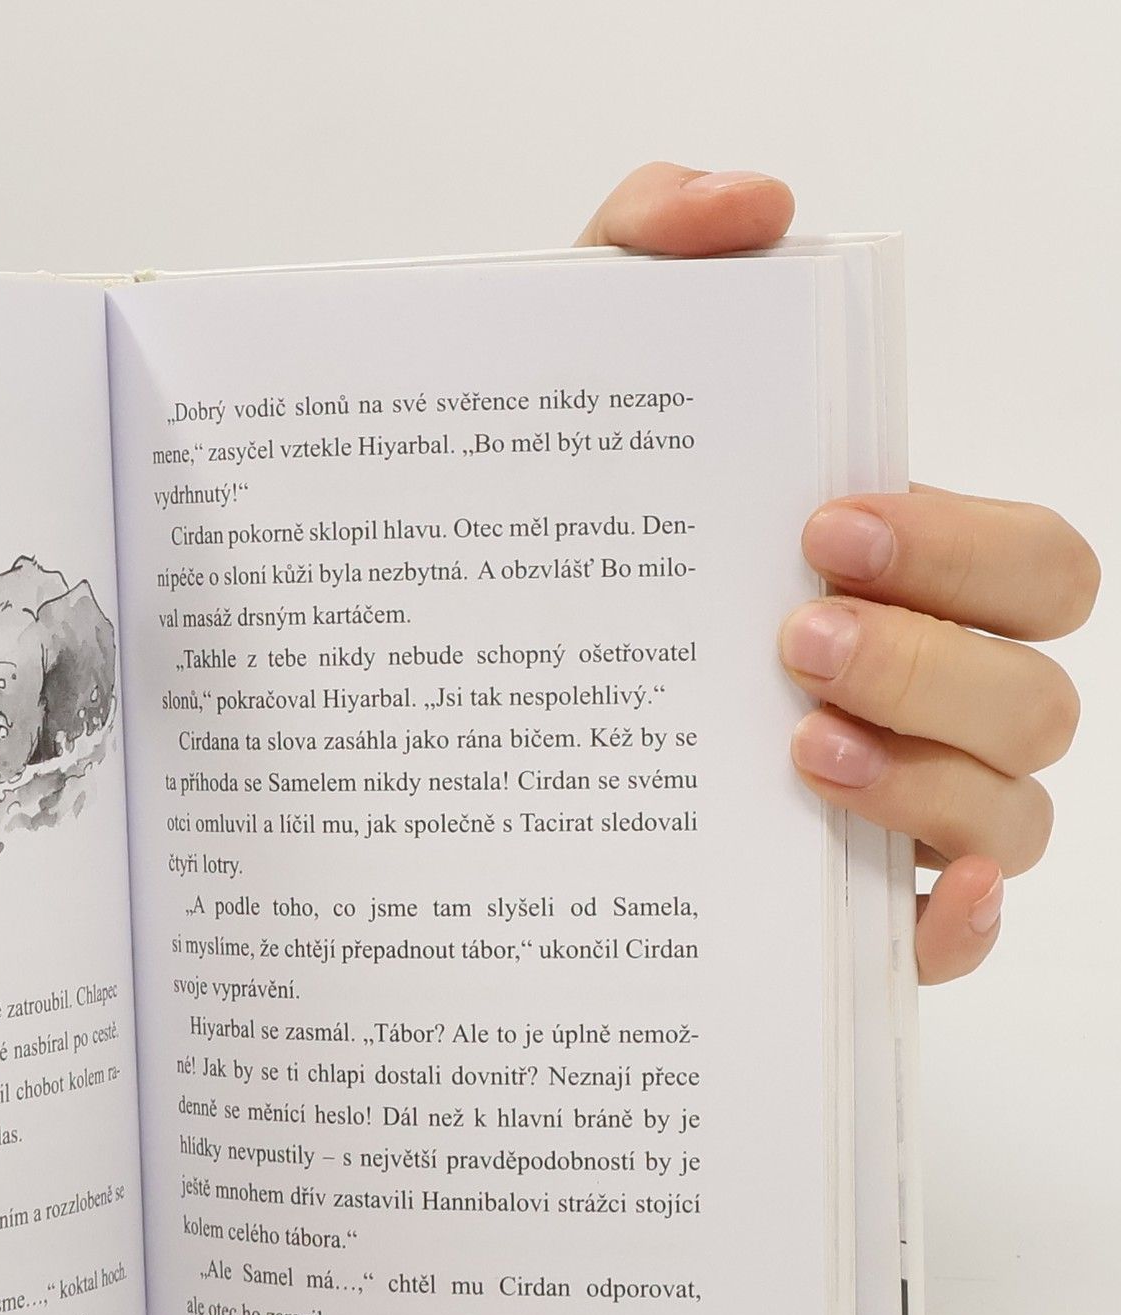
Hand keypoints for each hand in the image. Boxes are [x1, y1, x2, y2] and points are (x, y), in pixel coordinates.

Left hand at [578, 163, 1098, 981]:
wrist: (445, 703)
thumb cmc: (556, 547)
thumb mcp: (573, 388)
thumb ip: (646, 255)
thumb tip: (744, 203)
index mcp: (897, 585)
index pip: (1030, 567)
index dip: (962, 547)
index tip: (823, 527)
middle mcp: (922, 698)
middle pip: (1039, 693)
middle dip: (938, 663)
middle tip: (794, 640)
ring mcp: (892, 814)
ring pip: (1013, 815)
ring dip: (927, 782)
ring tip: (788, 749)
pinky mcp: (840, 920)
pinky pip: (947, 942)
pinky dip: (947, 925)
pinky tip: (899, 899)